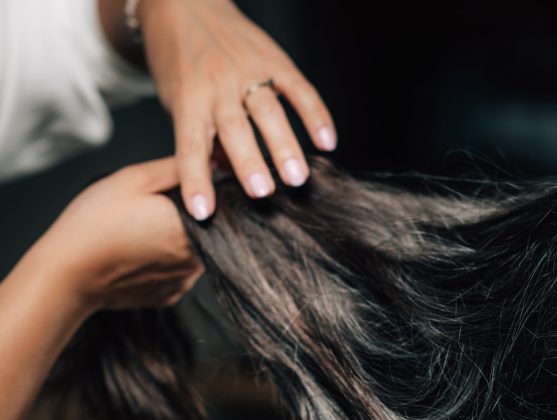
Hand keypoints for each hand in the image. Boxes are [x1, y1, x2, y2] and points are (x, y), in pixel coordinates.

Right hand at [31, 157, 202, 314]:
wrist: (69, 274)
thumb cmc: (97, 222)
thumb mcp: (135, 179)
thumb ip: (177, 169)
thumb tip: (208, 165)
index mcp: (195, 227)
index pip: (214, 207)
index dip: (194, 196)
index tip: (169, 194)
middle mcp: (197, 260)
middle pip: (204, 230)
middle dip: (183, 218)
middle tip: (147, 213)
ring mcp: (184, 281)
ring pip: (191, 253)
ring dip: (174, 242)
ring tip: (140, 233)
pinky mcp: (171, 296)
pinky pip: (175, 273)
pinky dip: (162, 263)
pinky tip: (138, 254)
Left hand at [138, 0, 336, 219]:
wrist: (183, 2)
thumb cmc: (179, 63)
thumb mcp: (178, 100)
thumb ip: (204, 137)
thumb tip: (228, 175)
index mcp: (188, 98)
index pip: (190, 145)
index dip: (196, 180)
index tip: (202, 212)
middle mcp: (217, 84)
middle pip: (235, 128)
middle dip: (249, 162)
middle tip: (264, 193)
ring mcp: (248, 69)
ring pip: (268, 111)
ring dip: (284, 146)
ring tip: (298, 178)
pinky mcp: (274, 59)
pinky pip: (299, 89)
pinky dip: (315, 115)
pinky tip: (328, 142)